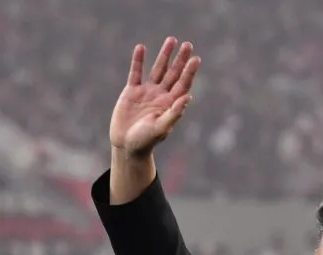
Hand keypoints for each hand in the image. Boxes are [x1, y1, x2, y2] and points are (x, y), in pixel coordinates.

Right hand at [110, 37, 200, 155]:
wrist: (126, 145)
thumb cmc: (146, 141)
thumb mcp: (161, 128)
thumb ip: (174, 113)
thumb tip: (188, 97)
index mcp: (171, 104)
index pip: (183, 84)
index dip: (189, 72)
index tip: (196, 59)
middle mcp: (161, 95)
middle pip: (173, 73)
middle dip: (180, 59)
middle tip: (188, 44)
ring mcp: (147, 92)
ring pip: (158, 69)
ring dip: (164, 55)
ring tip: (172, 40)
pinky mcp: (132, 91)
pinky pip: (136, 73)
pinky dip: (138, 61)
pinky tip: (141, 48)